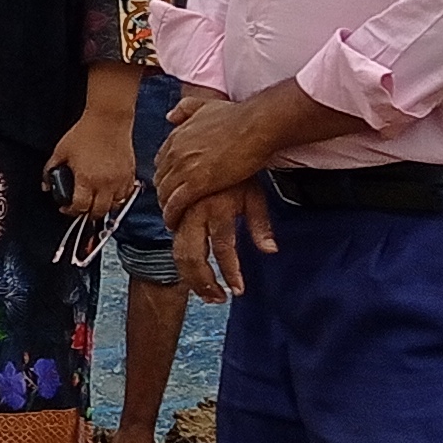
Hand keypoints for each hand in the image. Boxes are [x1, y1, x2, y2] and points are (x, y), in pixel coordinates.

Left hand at [44, 101, 134, 221]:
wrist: (108, 119)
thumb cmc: (85, 132)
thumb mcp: (61, 151)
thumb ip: (50, 170)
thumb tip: (45, 185)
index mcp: (86, 180)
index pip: (79, 207)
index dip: (70, 211)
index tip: (66, 207)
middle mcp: (105, 184)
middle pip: (98, 212)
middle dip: (87, 214)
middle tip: (80, 208)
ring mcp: (120, 180)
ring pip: (115, 206)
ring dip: (104, 207)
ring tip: (95, 201)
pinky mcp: (130, 174)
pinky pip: (127, 194)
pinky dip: (119, 198)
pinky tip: (110, 192)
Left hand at [152, 82, 277, 219]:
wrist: (255, 125)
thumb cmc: (239, 117)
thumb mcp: (205, 106)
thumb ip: (186, 109)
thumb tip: (171, 116)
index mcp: (177, 136)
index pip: (161, 162)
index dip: (165, 176)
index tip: (170, 185)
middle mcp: (175, 152)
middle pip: (160, 180)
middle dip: (164, 194)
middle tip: (170, 205)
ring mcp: (184, 168)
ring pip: (165, 194)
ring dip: (166, 207)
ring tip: (171, 218)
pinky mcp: (197, 183)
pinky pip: (176, 204)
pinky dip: (172, 215)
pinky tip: (175, 223)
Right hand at [175, 182, 276, 303]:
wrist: (217, 143)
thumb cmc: (239, 171)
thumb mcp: (255, 196)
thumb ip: (260, 225)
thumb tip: (270, 250)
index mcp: (217, 208)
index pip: (223, 249)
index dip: (230, 273)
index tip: (238, 290)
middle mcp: (195, 212)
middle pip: (192, 255)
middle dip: (203, 282)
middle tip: (217, 299)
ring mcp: (181, 212)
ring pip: (178, 252)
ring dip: (190, 277)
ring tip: (206, 292)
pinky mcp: (173, 211)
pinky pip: (172, 241)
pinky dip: (181, 260)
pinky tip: (193, 271)